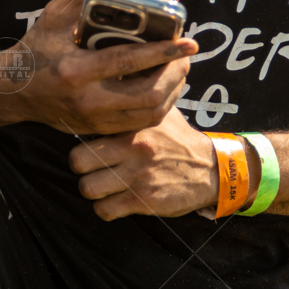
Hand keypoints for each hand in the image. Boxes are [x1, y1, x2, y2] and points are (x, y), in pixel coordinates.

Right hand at [10, 0, 197, 135]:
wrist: (12, 91)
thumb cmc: (36, 49)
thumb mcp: (55, 16)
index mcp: (77, 70)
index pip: (129, 62)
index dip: (163, 52)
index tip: (189, 42)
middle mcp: (87, 100)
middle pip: (147, 96)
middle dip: (174, 75)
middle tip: (187, 57)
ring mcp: (93, 120)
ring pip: (147, 115)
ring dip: (171, 93)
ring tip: (180, 70)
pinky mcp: (96, 130)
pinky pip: (138, 125)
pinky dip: (158, 107)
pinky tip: (164, 88)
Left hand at [69, 106, 218, 219]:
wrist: (209, 168)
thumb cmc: (178, 138)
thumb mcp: (161, 111)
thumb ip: (137, 99)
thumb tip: (115, 78)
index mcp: (134, 124)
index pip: (90, 127)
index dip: (83, 135)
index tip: (89, 141)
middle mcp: (133, 148)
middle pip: (79, 160)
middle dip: (80, 166)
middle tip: (90, 166)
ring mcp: (137, 175)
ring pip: (88, 188)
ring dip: (92, 189)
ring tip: (101, 184)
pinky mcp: (143, 200)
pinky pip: (105, 210)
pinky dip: (105, 208)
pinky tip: (113, 200)